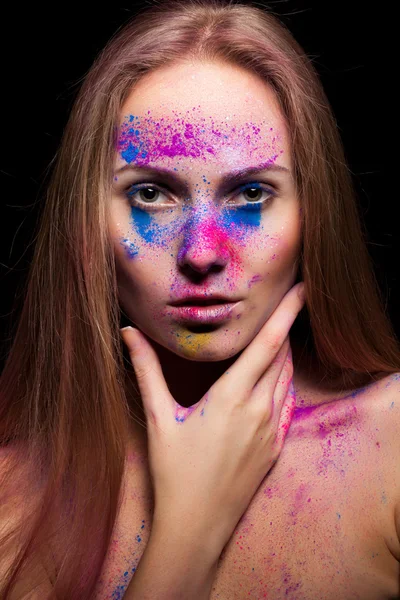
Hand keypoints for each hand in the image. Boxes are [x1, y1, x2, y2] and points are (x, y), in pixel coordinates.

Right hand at [120, 282, 304, 550]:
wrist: (197, 526)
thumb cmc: (174, 472)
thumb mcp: (159, 417)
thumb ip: (146, 371)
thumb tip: (128, 333)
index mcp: (231, 397)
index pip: (266, 344)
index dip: (286, 313)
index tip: (301, 289)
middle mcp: (259, 410)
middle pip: (281, 357)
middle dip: (284, 328)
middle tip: (284, 304)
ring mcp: (272, 430)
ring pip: (287, 379)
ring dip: (284, 355)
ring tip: (279, 335)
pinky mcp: (276, 447)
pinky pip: (288, 403)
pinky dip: (285, 382)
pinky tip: (277, 378)